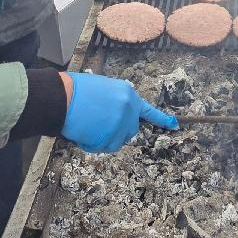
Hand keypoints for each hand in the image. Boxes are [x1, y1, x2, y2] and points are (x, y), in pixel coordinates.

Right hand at [60, 72, 177, 152]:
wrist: (62, 98)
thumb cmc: (76, 91)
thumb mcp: (103, 88)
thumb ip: (115, 102)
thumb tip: (115, 115)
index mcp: (128, 94)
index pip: (148, 110)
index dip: (161, 119)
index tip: (174, 124)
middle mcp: (130, 109)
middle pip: (130, 130)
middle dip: (117, 131)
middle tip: (98, 124)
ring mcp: (122, 124)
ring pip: (117, 141)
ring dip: (104, 139)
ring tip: (88, 126)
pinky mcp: (112, 137)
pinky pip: (106, 148)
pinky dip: (94, 145)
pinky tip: (85, 133)